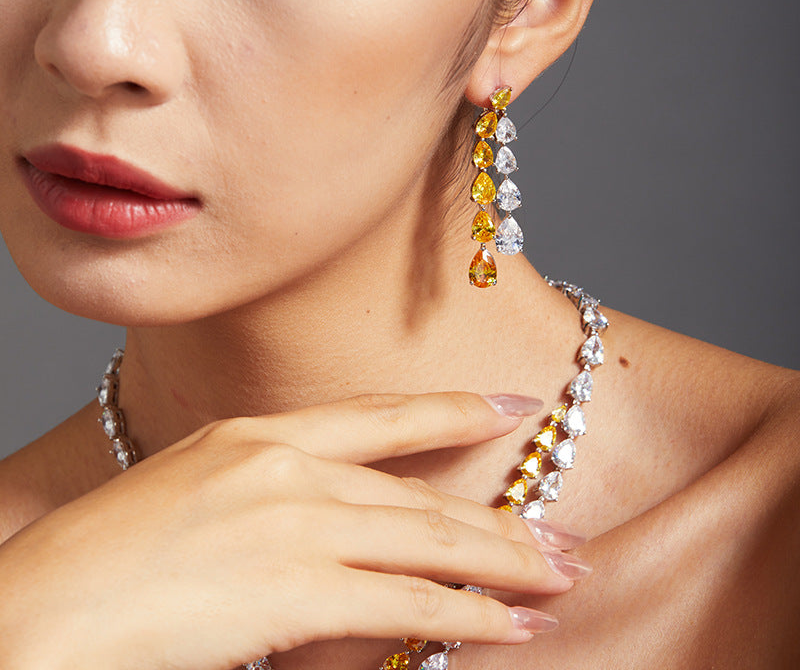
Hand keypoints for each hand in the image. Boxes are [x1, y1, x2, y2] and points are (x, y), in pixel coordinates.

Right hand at [0, 392, 585, 669]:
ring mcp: (293, 524)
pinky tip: (507, 628)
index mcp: (258, 436)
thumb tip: (345, 522)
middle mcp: (285, 468)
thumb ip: (278, 496)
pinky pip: (404, 602)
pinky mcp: (294, 588)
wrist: (40, 609)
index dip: (450, 407)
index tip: (508, 403)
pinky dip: (463, 616)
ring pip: (427, 543)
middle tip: (562, 535)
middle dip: (500, 519)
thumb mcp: (199, 494)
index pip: (379, 414)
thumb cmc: (109, 557)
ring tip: (558, 580)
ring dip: (500, 567)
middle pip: (419, 493)